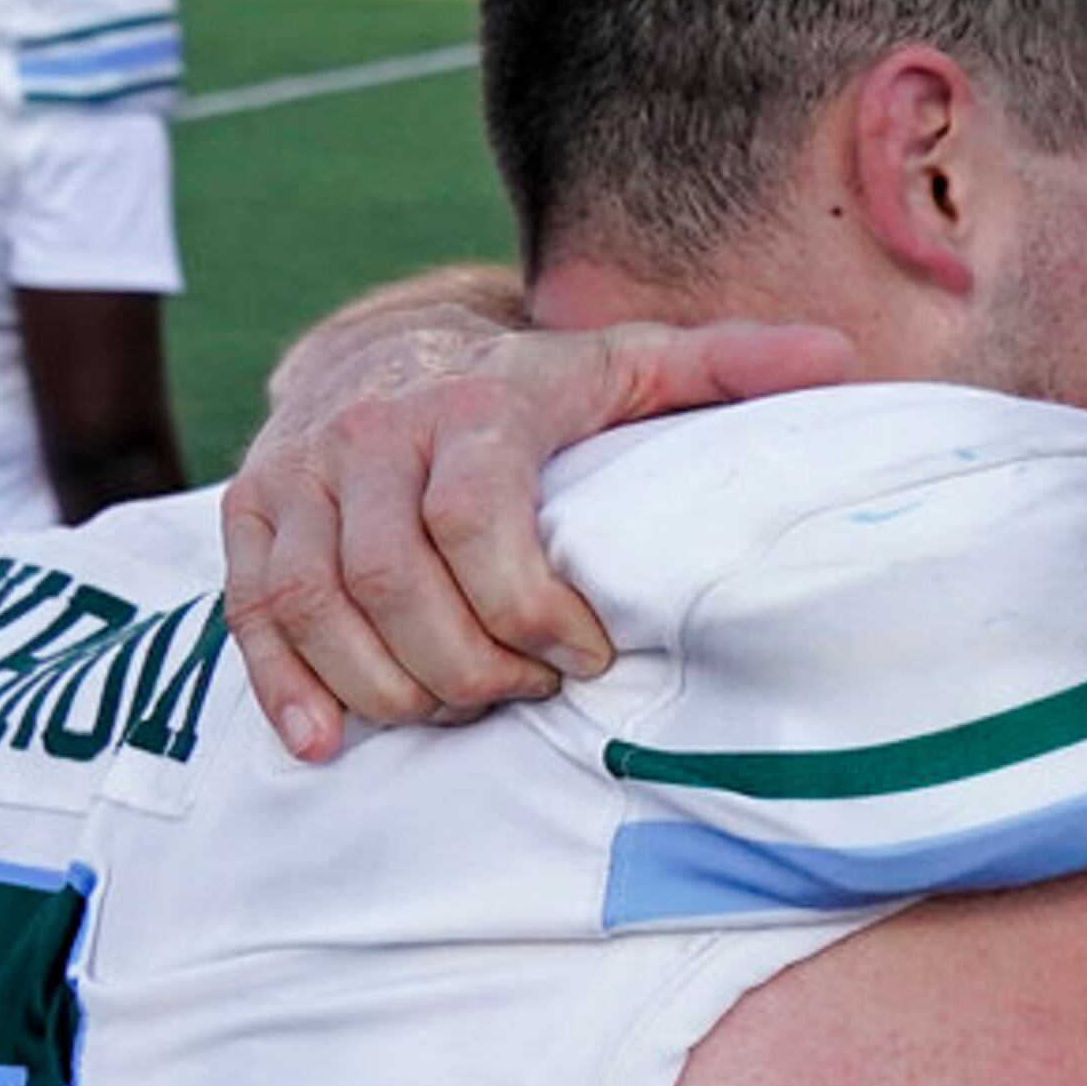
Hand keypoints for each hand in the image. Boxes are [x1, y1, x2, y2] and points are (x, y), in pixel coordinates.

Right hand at [223, 309, 851, 760]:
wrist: (387, 342)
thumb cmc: (526, 385)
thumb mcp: (625, 364)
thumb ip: (724, 368)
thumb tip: (839, 364)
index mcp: (472, 403)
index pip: (480, 526)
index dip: (531, 612)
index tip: (585, 655)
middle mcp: (371, 432)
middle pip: (395, 582)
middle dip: (465, 665)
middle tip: (525, 692)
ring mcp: (298, 471)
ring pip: (320, 604)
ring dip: (390, 686)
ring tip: (458, 710)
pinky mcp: (247, 508)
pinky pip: (253, 609)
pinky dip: (284, 687)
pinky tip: (326, 743)